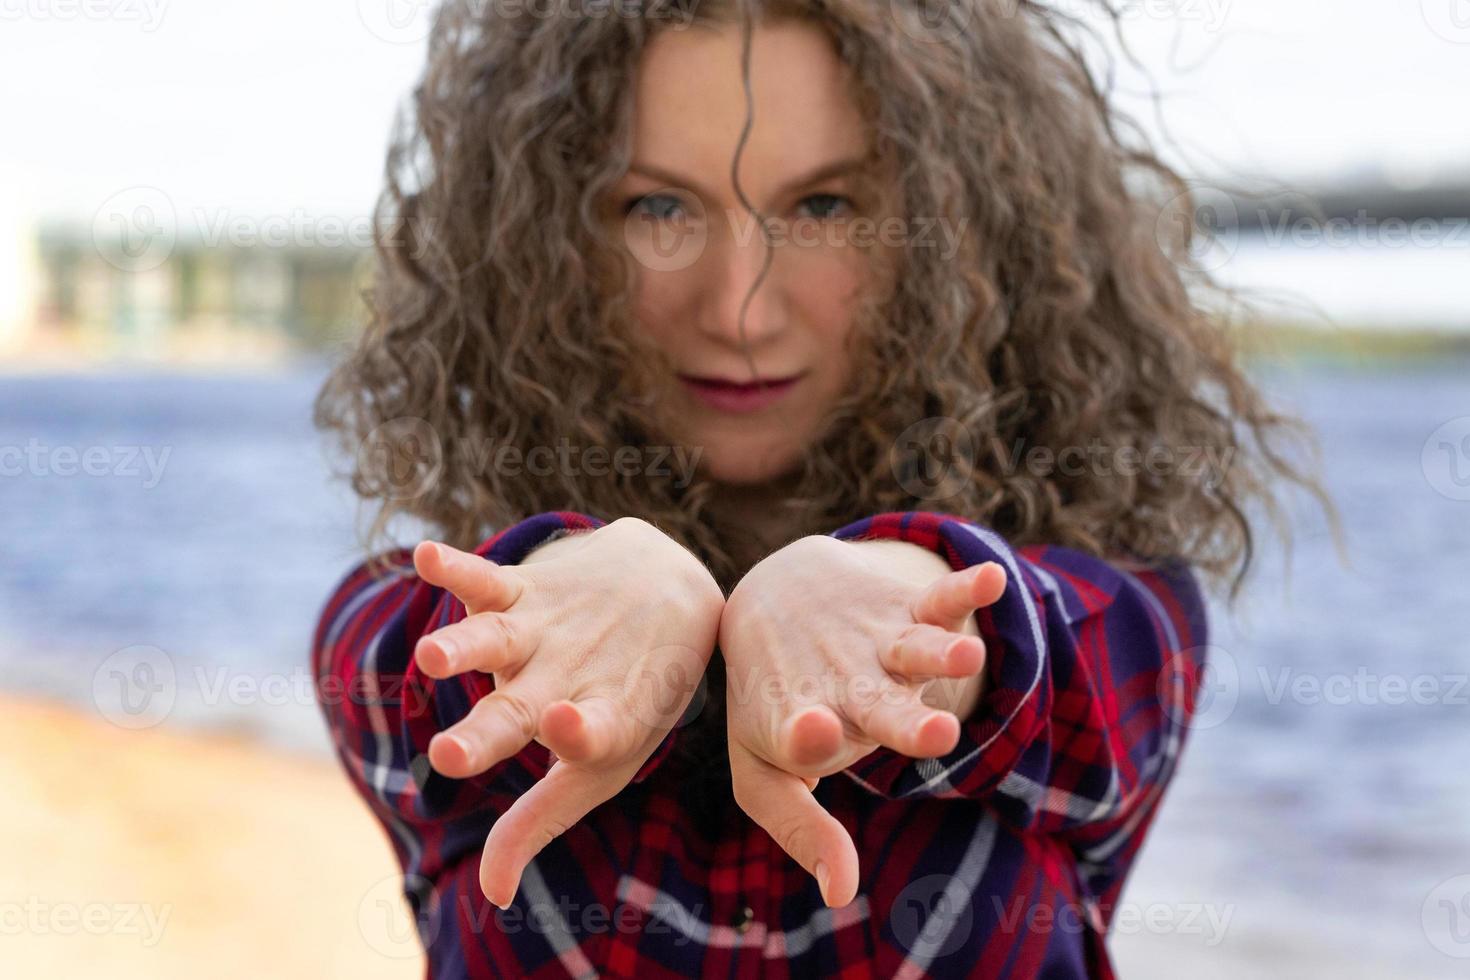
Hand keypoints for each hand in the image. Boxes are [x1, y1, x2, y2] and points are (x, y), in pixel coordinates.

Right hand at [412, 517, 723, 907]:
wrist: (672, 592)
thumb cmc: (625, 703)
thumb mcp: (596, 767)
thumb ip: (537, 822)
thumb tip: (493, 894)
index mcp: (600, 722)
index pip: (594, 737)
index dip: (580, 735)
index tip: (562, 730)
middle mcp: (569, 677)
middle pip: (521, 709)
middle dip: (488, 732)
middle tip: (450, 755)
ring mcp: (544, 631)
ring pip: (497, 640)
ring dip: (463, 648)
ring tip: (431, 655)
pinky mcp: (524, 590)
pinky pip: (487, 579)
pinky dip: (457, 569)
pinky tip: (426, 555)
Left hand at [718, 534, 1006, 907]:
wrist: (770, 600)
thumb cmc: (775, 709)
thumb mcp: (766, 773)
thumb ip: (802, 830)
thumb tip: (840, 895)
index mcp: (798, 722)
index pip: (797, 735)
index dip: (806, 736)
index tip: (812, 732)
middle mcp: (840, 683)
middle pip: (874, 705)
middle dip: (905, 721)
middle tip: (936, 735)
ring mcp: (874, 645)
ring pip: (912, 651)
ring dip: (941, 653)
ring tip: (968, 654)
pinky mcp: (904, 612)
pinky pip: (937, 600)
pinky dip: (963, 589)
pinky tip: (990, 577)